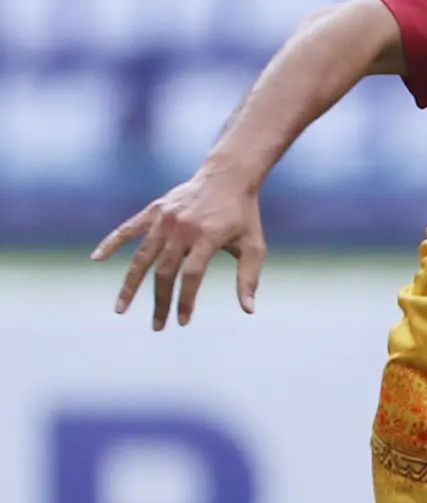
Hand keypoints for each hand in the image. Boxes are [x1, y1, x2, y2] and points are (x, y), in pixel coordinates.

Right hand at [93, 171, 267, 329]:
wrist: (228, 176)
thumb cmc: (243, 216)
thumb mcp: (254, 246)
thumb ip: (248, 278)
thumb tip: (249, 311)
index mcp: (208, 236)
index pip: (191, 275)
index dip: (186, 299)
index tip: (183, 321)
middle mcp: (183, 228)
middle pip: (165, 271)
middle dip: (160, 301)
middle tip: (158, 326)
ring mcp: (165, 219)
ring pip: (142, 256)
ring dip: (131, 284)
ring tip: (121, 308)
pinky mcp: (154, 210)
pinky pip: (128, 229)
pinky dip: (111, 242)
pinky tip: (97, 259)